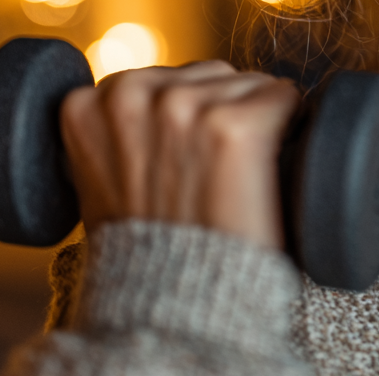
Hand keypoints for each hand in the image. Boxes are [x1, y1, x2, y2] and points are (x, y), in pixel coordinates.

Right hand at [59, 62, 301, 248]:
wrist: (175, 304)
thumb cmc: (148, 250)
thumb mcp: (101, 180)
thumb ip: (122, 130)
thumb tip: (165, 100)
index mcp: (87, 104)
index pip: (162, 81)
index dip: (182, 120)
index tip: (181, 162)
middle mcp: (132, 94)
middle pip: (210, 75)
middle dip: (219, 113)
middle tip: (211, 176)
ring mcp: (184, 106)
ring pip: (249, 84)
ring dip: (254, 120)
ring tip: (231, 179)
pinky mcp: (234, 124)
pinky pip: (285, 97)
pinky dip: (290, 126)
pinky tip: (266, 164)